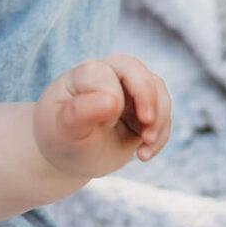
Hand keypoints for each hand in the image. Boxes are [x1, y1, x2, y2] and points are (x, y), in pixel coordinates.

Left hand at [33, 55, 171, 180]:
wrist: (69, 154)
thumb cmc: (61, 138)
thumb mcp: (64, 131)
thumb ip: (81, 113)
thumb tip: (113, 100)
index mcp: (83, 75)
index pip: (104, 74)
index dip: (112, 97)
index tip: (106, 125)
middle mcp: (108, 75)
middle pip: (138, 71)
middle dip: (148, 99)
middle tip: (147, 132)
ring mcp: (129, 90)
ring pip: (158, 90)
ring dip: (159, 121)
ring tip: (144, 149)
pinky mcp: (144, 107)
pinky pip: (164, 114)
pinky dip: (160, 136)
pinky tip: (143, 155)